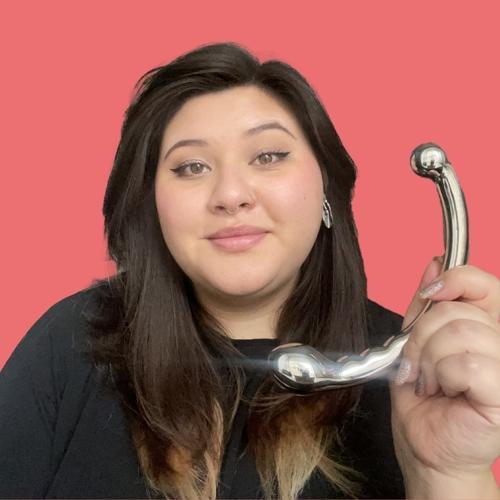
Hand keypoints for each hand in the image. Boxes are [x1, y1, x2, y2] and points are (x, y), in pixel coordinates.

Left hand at [389, 257, 499, 496]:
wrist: (425, 444)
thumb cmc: (423, 397)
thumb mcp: (417, 340)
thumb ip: (427, 304)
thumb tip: (435, 264)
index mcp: (485, 325)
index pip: (482, 283)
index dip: (455, 280)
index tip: (430, 295)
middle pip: (457, 310)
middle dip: (421, 336)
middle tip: (418, 363)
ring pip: (460, 333)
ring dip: (429, 359)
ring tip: (430, 380)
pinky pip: (467, 364)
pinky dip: (442, 376)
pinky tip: (442, 392)